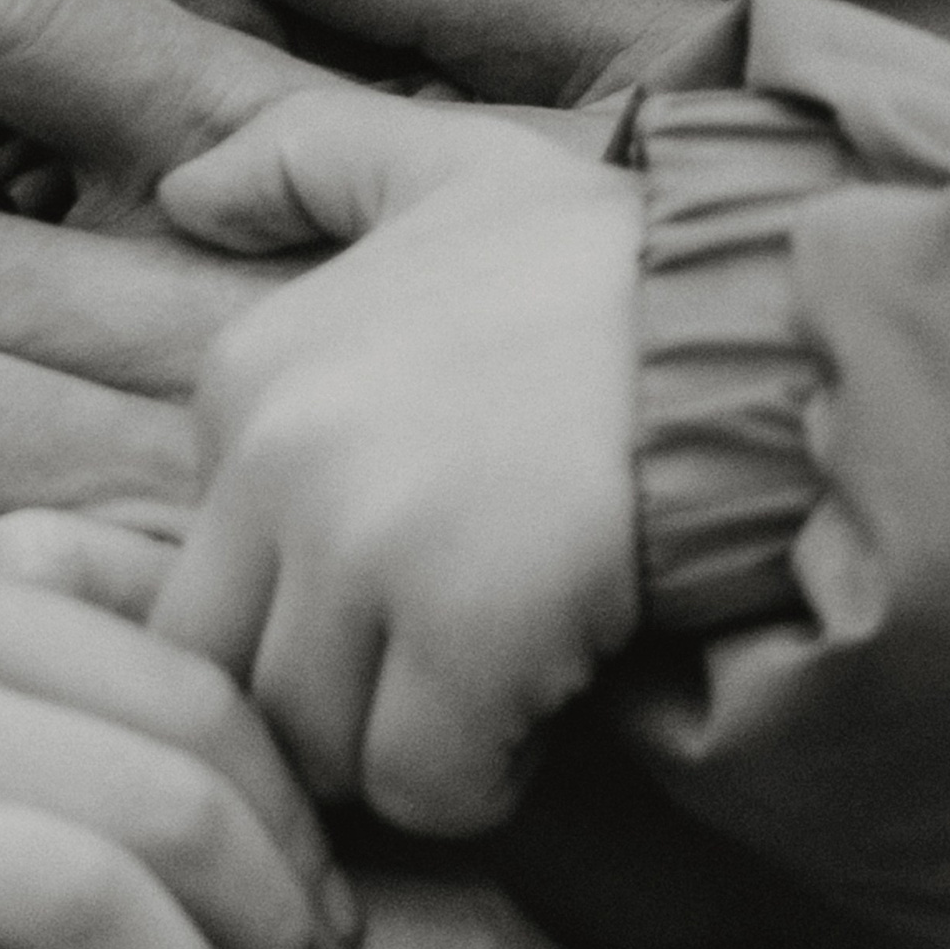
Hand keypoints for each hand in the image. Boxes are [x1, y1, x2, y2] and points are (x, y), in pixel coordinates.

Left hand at [152, 90, 643, 834]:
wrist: (764, 318)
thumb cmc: (611, 260)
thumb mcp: (446, 168)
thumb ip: (305, 162)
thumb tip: (185, 194)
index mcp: (245, 370)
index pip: (201, 568)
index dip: (304, 599)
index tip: (413, 571)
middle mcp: (278, 455)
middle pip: (228, 671)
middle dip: (322, 696)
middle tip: (430, 668)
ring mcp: (363, 543)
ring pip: (314, 743)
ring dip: (403, 745)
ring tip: (494, 677)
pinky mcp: (462, 627)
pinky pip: (419, 786)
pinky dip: (481, 782)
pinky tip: (544, 704)